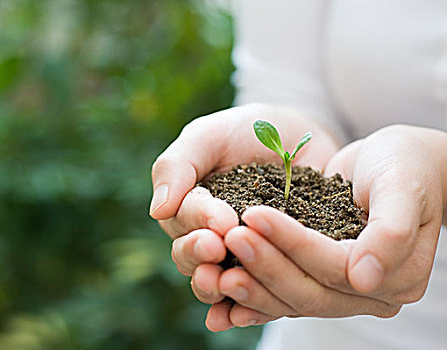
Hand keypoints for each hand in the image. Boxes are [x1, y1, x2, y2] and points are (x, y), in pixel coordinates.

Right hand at [149, 103, 339, 321]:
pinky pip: (255, 293)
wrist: (302, 137)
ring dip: (215, 287)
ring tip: (226, 284)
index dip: (198, 222)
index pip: (182, 221)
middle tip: (218, 248)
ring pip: (216, 280)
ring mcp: (240, 253)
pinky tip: (238, 317)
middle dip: (200, 256)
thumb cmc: (250, 129)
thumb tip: (157, 211)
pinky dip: (245, 308)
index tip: (221, 221)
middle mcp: (210, 235)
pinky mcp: (272, 266)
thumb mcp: (210, 135)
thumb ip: (178, 165)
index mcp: (190, 206)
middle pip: (191, 257)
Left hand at [205, 125, 445, 330]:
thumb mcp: (403, 188)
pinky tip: (222, 291)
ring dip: (253, 284)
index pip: (334, 266)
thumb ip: (390, 232)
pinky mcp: (318, 278)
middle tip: (228, 237)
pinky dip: (254, 294)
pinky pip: (283, 294)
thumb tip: (364, 277)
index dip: (293, 244)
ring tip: (215, 267)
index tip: (254, 214)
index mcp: (398, 275)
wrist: (398, 164)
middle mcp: (370, 292)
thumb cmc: (406, 167)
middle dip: (265, 265)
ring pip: (291, 299)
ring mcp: (342, 290)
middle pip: (309, 291)